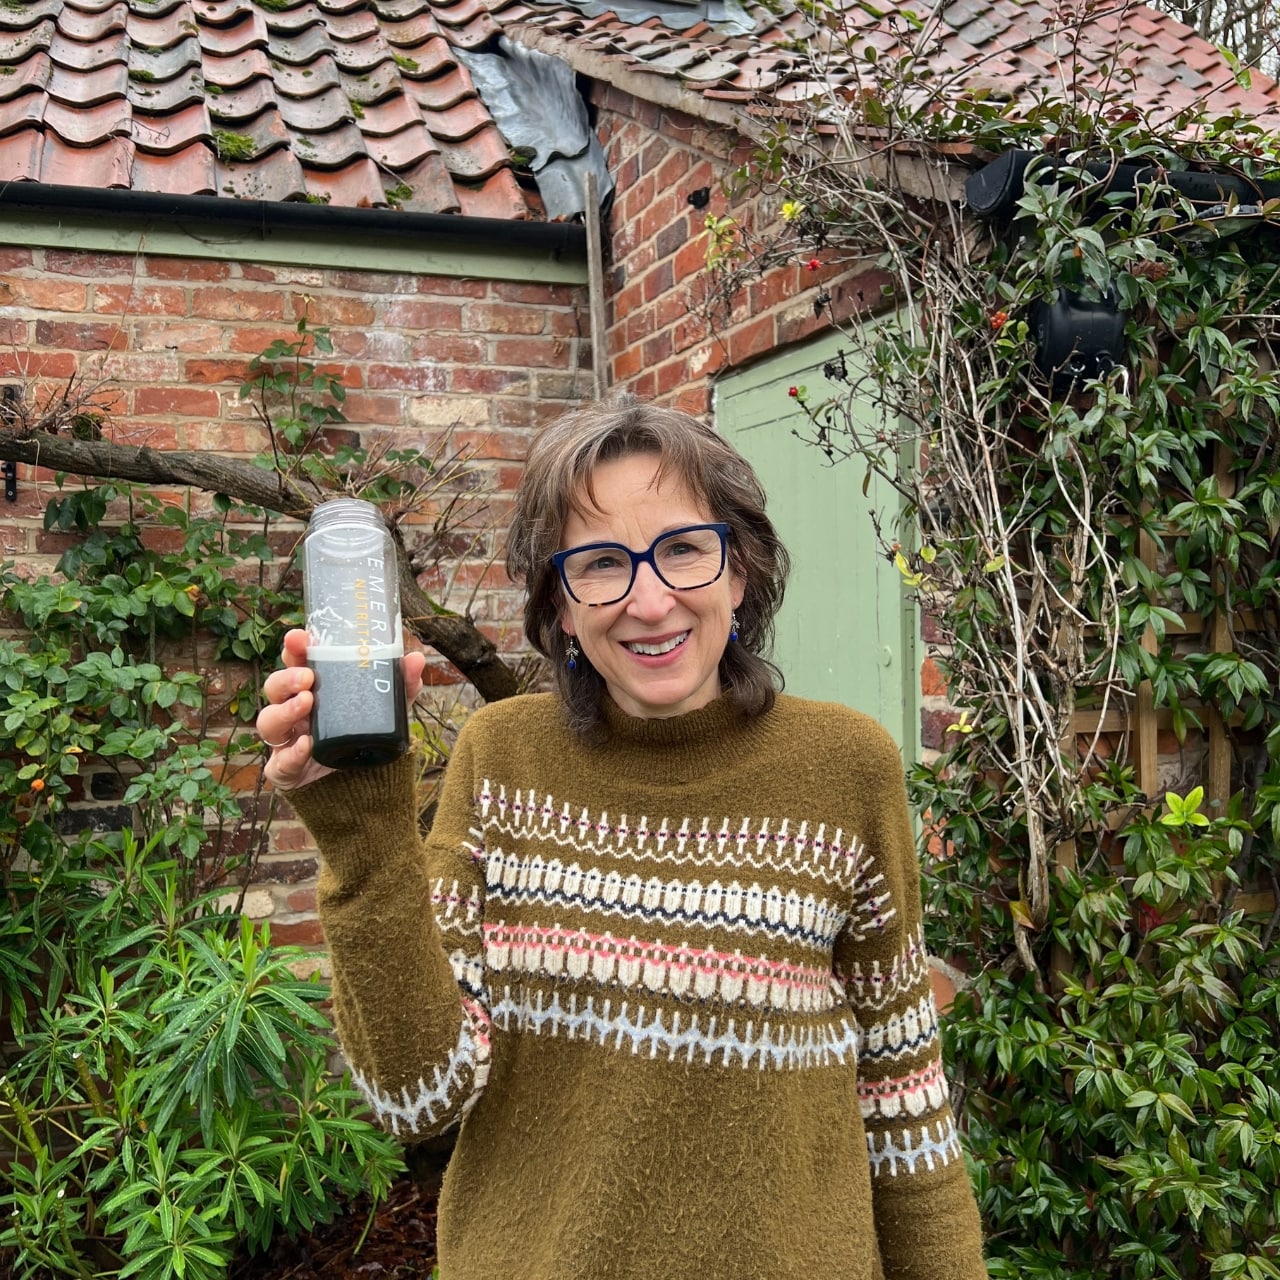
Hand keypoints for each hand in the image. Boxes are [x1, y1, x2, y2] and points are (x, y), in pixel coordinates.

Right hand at [257, 629, 426, 789]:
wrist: (363, 782)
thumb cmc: (365, 734)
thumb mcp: (388, 709)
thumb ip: (401, 686)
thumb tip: (416, 659)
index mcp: (312, 689)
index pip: (295, 663)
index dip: (293, 649)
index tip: (298, 638)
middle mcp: (294, 711)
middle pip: (275, 688)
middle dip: (286, 678)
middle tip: (307, 676)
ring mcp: (287, 740)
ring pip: (269, 721)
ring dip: (285, 710)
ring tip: (306, 703)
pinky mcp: (286, 769)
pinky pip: (279, 763)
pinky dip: (291, 754)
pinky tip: (306, 745)